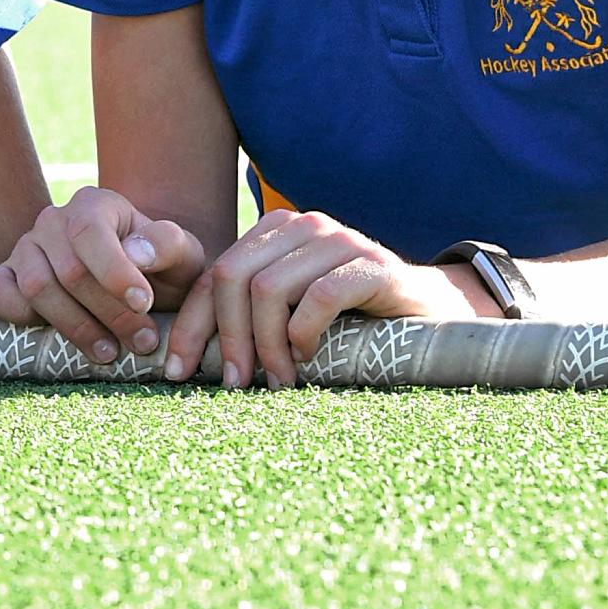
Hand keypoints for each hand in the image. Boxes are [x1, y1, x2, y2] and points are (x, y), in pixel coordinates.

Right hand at [0, 187, 209, 368]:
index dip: (114, 272)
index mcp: (93, 204)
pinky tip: (53, 338)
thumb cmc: (162, 268)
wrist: (144, 286)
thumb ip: (166, 244)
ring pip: (36, 288)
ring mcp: (24, 248)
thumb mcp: (182, 254)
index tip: (143, 304)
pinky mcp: (5, 276)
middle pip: (69, 271)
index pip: (90, 233)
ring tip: (110, 352)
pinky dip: (17, 317)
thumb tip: (135, 253)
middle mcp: (53, 220)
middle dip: (109, 313)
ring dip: (75, 327)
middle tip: (143, 342)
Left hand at [167, 212, 480, 389]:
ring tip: (277, 380)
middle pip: (233, 278)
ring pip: (269, 289)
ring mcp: (340, 240)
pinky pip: (319, 297)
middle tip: (236, 383)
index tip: (177, 371)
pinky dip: (304, 333)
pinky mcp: (373, 264)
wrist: (430, 310)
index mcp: (275, 231)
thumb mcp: (291, 311)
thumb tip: (184, 358)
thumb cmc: (352, 319)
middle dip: (226, 337)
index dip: (192, 325)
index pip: (214, 274)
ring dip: (266, 345)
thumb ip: (248, 315)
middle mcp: (303, 225)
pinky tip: (309, 356)